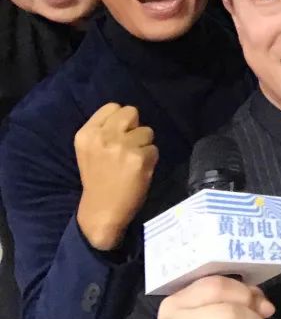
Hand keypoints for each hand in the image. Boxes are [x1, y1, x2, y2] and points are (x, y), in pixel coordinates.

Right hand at [75, 103, 157, 250]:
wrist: (101, 212)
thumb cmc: (98, 179)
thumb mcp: (90, 150)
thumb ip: (104, 131)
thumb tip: (129, 118)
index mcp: (86, 134)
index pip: (112, 107)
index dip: (121, 119)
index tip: (120, 133)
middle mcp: (103, 137)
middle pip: (131, 112)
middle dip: (135, 126)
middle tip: (130, 145)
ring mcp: (122, 147)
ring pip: (147, 131)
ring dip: (144, 144)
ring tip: (132, 162)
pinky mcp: (139, 158)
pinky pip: (154, 149)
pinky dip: (151, 160)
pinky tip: (139, 171)